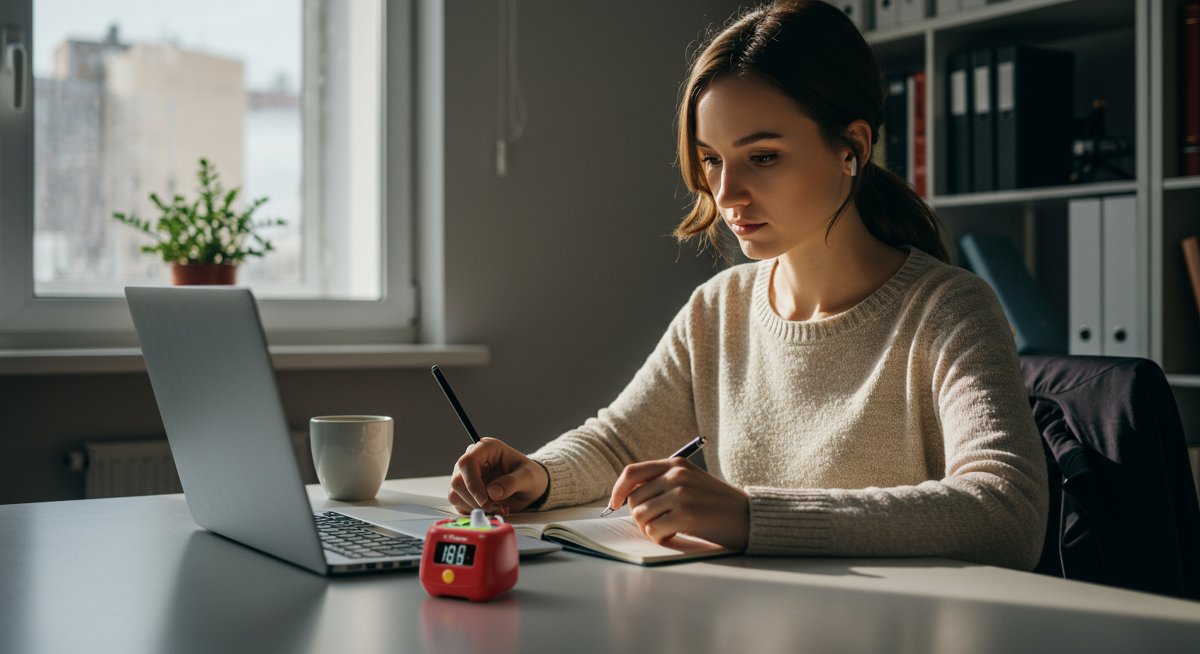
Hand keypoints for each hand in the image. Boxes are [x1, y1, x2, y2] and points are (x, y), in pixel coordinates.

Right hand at [449, 437, 548, 515]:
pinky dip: (475, 513)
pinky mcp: (466, 493)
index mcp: (486, 449)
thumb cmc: (530, 476)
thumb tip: (492, 492)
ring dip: (475, 508)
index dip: (472, 483)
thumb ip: (512, 482)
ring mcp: (467, 477)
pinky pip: (460, 505)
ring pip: (455, 495)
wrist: (531, 488)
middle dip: (475, 500)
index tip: (485, 500)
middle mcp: (473, 461)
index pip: (467, 463)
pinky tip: (493, 510)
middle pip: (457, 481)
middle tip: (495, 508)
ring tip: (498, 509)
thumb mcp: (529, 476)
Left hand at [607, 457, 748, 550]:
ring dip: (650, 529)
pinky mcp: (686, 515)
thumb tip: (627, 497)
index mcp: (676, 464)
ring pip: (640, 516)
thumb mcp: (691, 482)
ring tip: (669, 531)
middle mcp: (676, 475)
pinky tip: (676, 537)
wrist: (749, 517)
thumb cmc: (718, 504)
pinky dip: (660, 539)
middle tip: (655, 526)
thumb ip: (664, 482)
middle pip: (633, 499)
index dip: (618, 490)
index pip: (632, 472)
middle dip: (638, 517)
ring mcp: (681, 494)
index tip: (614, 503)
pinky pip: (654, 531)